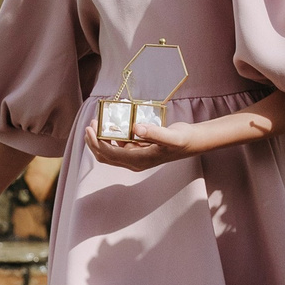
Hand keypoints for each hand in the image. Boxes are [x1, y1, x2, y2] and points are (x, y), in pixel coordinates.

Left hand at [85, 118, 206, 171]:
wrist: (193, 141)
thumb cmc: (183, 140)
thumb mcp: (171, 136)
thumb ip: (154, 133)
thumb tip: (135, 128)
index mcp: (139, 161)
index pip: (110, 154)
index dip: (97, 143)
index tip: (91, 128)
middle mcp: (135, 161)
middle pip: (106, 156)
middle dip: (94, 142)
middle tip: (90, 124)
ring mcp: (136, 157)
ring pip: (111, 152)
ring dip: (102, 139)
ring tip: (98, 122)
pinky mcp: (139, 150)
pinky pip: (120, 146)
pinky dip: (113, 136)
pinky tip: (113, 124)